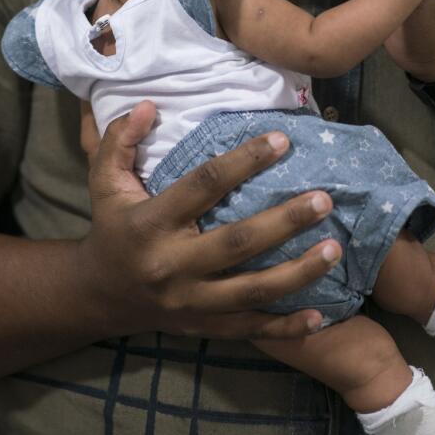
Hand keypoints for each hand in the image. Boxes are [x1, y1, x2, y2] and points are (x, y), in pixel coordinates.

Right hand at [78, 101, 341, 340]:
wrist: (98, 296)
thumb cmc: (112, 228)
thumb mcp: (104, 182)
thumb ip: (121, 140)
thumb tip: (150, 105)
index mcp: (151, 223)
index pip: (204, 186)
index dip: (244, 161)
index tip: (282, 140)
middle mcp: (172, 265)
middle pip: (238, 243)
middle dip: (286, 221)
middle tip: (325, 200)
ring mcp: (190, 302)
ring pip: (252, 290)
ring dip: (299, 272)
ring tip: (336, 248)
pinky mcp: (202, 327)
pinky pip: (250, 329)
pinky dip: (286, 327)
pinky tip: (321, 313)